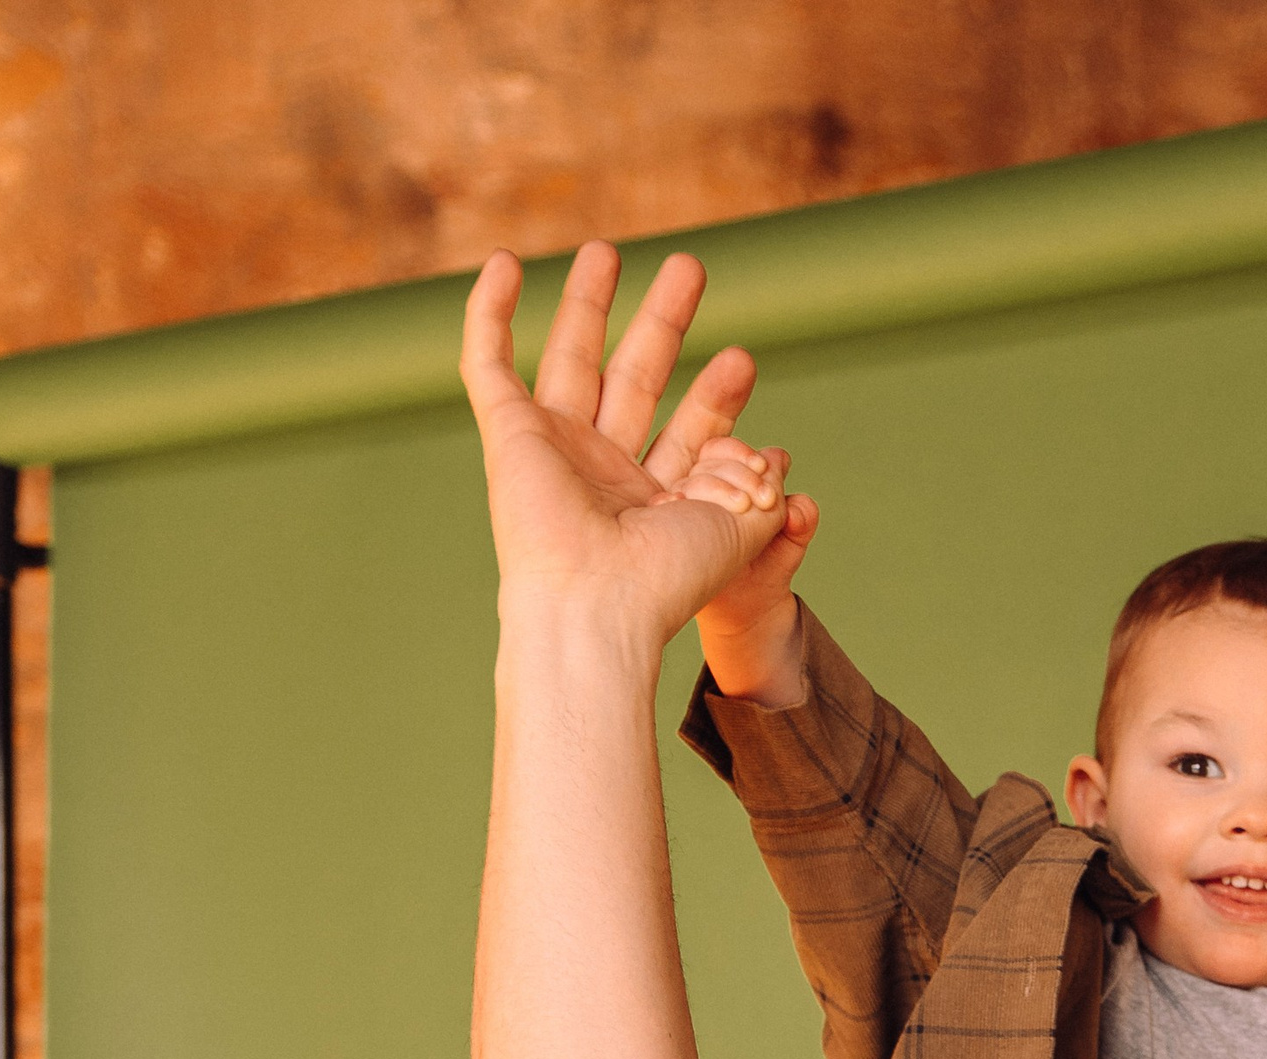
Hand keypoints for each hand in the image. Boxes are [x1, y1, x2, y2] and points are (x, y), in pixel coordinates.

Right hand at [459, 244, 812, 663]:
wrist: (596, 602)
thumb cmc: (667, 579)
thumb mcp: (742, 528)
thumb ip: (767, 489)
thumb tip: (778, 458)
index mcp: (656, 501)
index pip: (689, 431)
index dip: (716, 396)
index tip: (742, 360)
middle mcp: (604, 473)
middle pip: (635, 377)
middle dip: (662, 322)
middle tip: (690, 266)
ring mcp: (553, 451)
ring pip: (570, 359)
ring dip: (588, 303)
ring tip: (607, 249)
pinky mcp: (507, 434)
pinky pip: (487, 363)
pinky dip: (490, 312)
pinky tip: (506, 261)